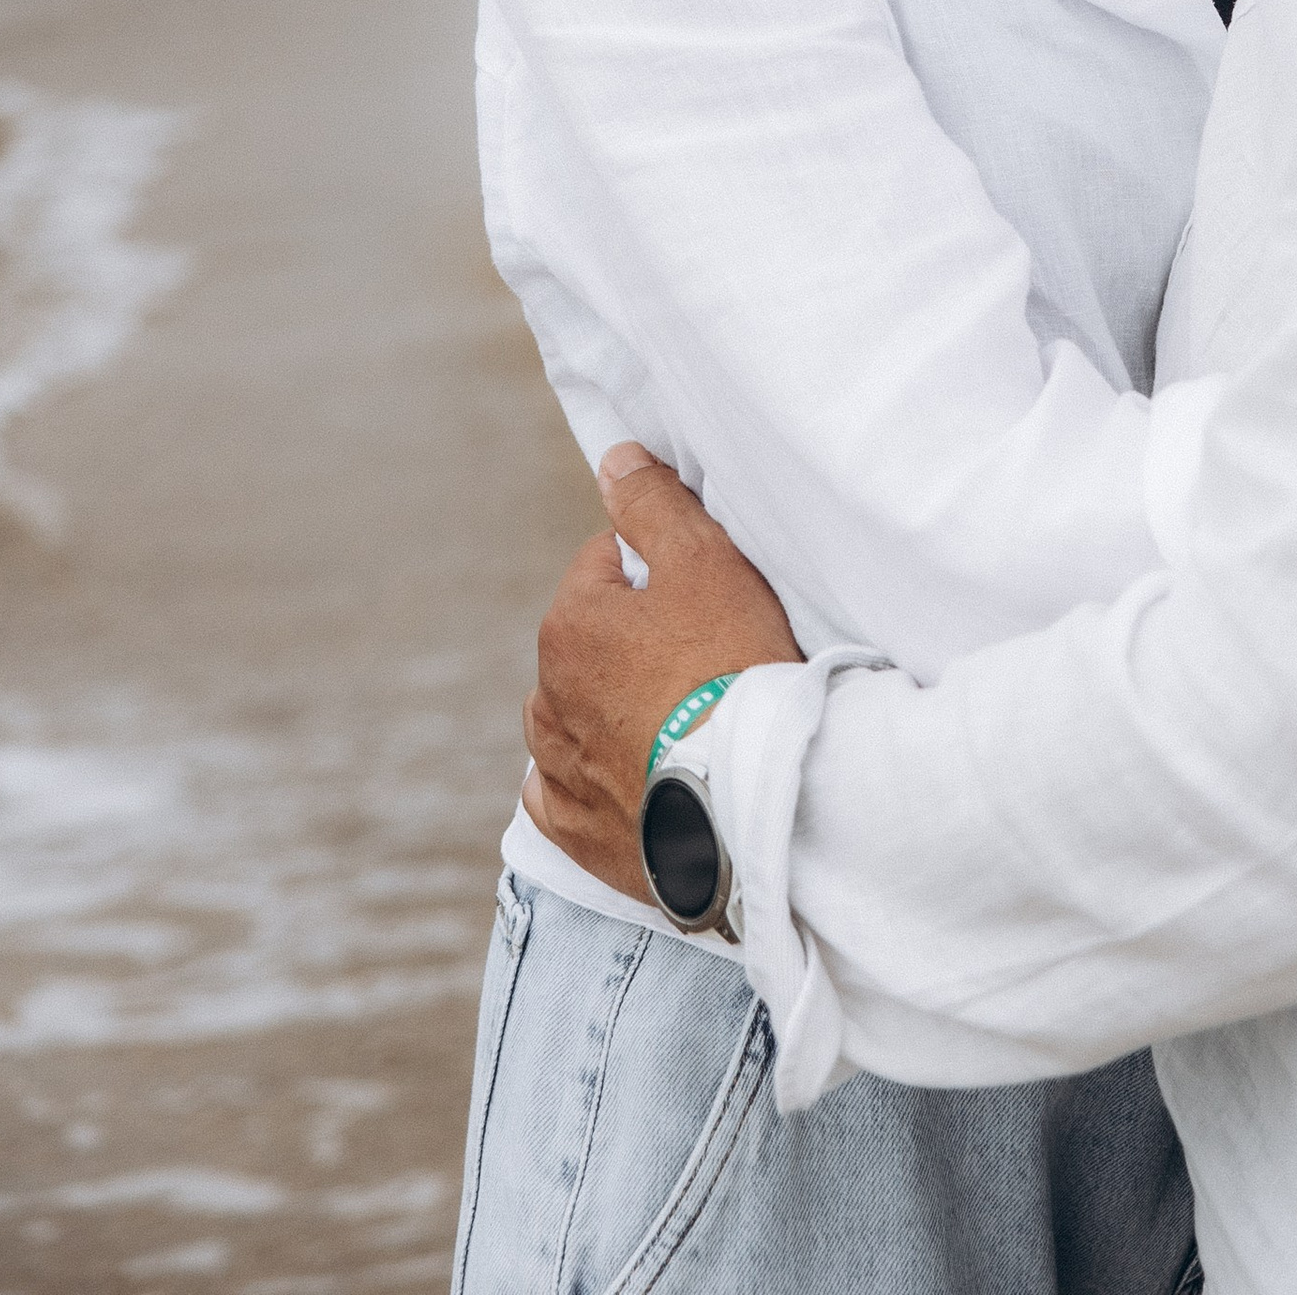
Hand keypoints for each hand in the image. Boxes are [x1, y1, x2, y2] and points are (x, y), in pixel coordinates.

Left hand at [520, 446, 801, 898]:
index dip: (662, 572)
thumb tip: (613, 461)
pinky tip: (634, 776)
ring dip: (609, 713)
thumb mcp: (705, 560)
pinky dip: (594, 783)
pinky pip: (568, 797)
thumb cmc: (731, 668)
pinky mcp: (580, 836)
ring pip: (573, 720)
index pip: (608, 565)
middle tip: (708, 659)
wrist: (750, 801)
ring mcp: (559, 773)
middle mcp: (546, 700)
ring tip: (680, 722)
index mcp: (568, 626)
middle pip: (592, 644)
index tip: (709, 597)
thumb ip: (652, 505)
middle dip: (635, 642)